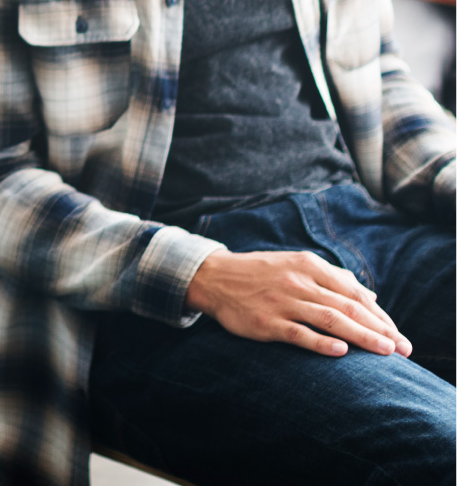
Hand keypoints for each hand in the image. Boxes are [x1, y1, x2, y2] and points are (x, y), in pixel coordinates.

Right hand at [186, 249, 411, 358]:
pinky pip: (299, 333)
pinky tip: (341, 352)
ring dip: (362, 336)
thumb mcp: (295, 265)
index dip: (380, 314)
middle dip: (380, 329)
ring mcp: (282, 302)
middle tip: (403, 349)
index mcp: (308, 266)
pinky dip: (321, 342)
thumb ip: (332, 277)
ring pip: (330, 319)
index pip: (354, 291)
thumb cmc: (259, 273)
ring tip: (385, 351)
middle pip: (348, 306)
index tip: (398, 333)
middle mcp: (298, 282)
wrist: (214, 277)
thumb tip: (368, 293)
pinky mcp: (266, 321)